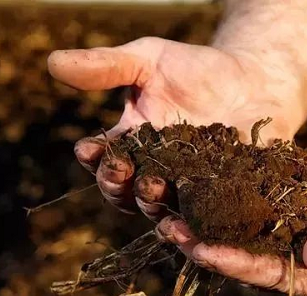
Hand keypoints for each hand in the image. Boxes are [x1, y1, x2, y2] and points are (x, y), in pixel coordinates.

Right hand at [48, 37, 303, 217]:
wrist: (254, 80)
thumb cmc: (199, 69)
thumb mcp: (150, 60)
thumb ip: (108, 66)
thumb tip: (52, 62)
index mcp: (134, 144)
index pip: (104, 159)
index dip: (95, 158)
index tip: (91, 149)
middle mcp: (156, 171)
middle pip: (127, 193)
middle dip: (121, 187)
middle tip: (128, 174)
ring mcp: (188, 188)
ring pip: (163, 210)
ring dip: (155, 208)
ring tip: (160, 199)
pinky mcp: (222, 197)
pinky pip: (207, 216)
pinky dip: (201, 223)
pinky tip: (202, 221)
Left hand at [157, 151, 306, 295]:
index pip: (276, 274)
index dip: (238, 262)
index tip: (202, 249)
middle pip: (254, 255)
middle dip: (212, 243)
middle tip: (170, 227)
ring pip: (255, 229)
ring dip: (219, 217)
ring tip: (178, 206)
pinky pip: (271, 202)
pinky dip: (242, 195)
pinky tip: (215, 182)